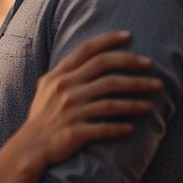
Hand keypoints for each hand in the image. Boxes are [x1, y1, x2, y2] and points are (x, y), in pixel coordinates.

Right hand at [25, 31, 160, 164]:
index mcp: (60, 77)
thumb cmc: (43, 115)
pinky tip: (132, 128)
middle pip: (106, 71)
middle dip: (132, 66)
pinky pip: (105, 128)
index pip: (87, 51)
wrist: (31, 146)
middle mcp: (66, 90)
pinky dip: (120, 128)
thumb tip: (88, 55)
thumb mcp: (47, 87)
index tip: (129, 36)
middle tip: (152, 67)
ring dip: (135, 101)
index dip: (108, 40)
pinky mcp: (76, 133)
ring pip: (111, 101)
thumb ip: (65, 71)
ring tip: (151, 102)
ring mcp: (71, 111)